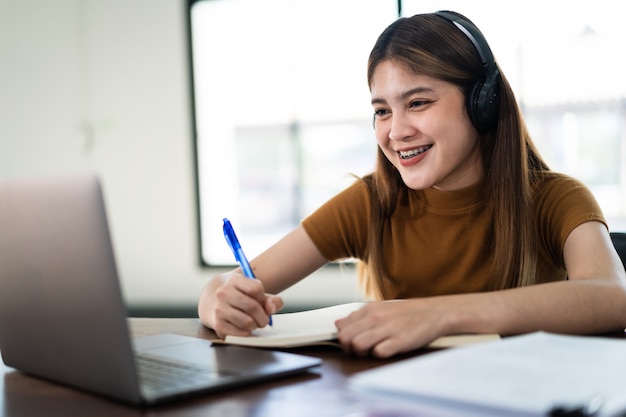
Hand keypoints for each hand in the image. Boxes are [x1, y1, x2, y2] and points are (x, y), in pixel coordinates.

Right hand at [198, 271, 282, 337]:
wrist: (210, 301)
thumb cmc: (237, 295)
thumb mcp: (251, 289)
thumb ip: (270, 299)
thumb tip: (271, 308)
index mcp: (233, 280)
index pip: (256, 289)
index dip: (263, 298)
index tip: (261, 301)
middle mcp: (223, 293)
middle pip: (253, 307)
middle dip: (263, 316)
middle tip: (263, 319)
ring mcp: (219, 309)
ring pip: (247, 322)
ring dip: (255, 325)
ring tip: (253, 322)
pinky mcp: (217, 325)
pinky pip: (240, 333)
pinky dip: (247, 332)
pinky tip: (243, 327)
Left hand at [335, 299, 449, 357]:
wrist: (434, 312)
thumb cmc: (406, 314)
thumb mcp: (379, 309)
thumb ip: (358, 317)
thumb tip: (338, 324)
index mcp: (369, 310)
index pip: (341, 328)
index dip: (344, 339)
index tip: (353, 342)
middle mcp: (375, 318)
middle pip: (345, 338)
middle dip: (350, 348)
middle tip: (362, 350)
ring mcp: (387, 329)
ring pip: (358, 345)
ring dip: (362, 353)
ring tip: (374, 351)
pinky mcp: (400, 341)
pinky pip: (379, 352)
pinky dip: (380, 355)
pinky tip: (387, 351)